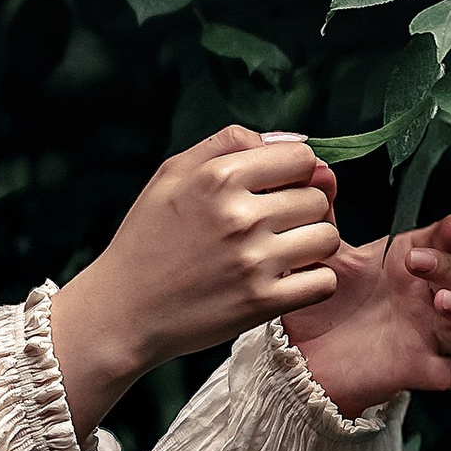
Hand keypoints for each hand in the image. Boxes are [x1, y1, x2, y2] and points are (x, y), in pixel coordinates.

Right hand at [49, 125, 340, 437]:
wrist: (122, 310)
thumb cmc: (147, 238)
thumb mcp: (171, 174)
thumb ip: (228, 144)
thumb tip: (292, 139)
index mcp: (219, 177)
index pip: (303, 159)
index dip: (300, 172)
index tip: (283, 188)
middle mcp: (240, 216)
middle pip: (319, 198)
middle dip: (305, 208)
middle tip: (278, 225)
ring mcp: (253, 261)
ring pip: (328, 238)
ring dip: (313, 244)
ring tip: (286, 251)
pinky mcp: (261, 303)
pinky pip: (323, 281)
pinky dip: (314, 281)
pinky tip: (289, 280)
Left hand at [284, 209, 450, 419]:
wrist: (303, 358)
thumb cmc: (323, 305)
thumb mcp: (323, 259)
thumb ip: (323, 217)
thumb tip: (319, 170)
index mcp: (405, 263)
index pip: (440, 241)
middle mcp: (424, 295)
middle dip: (447, 267)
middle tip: (418, 263)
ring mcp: (428, 332)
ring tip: (444, 307)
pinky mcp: (423, 368)